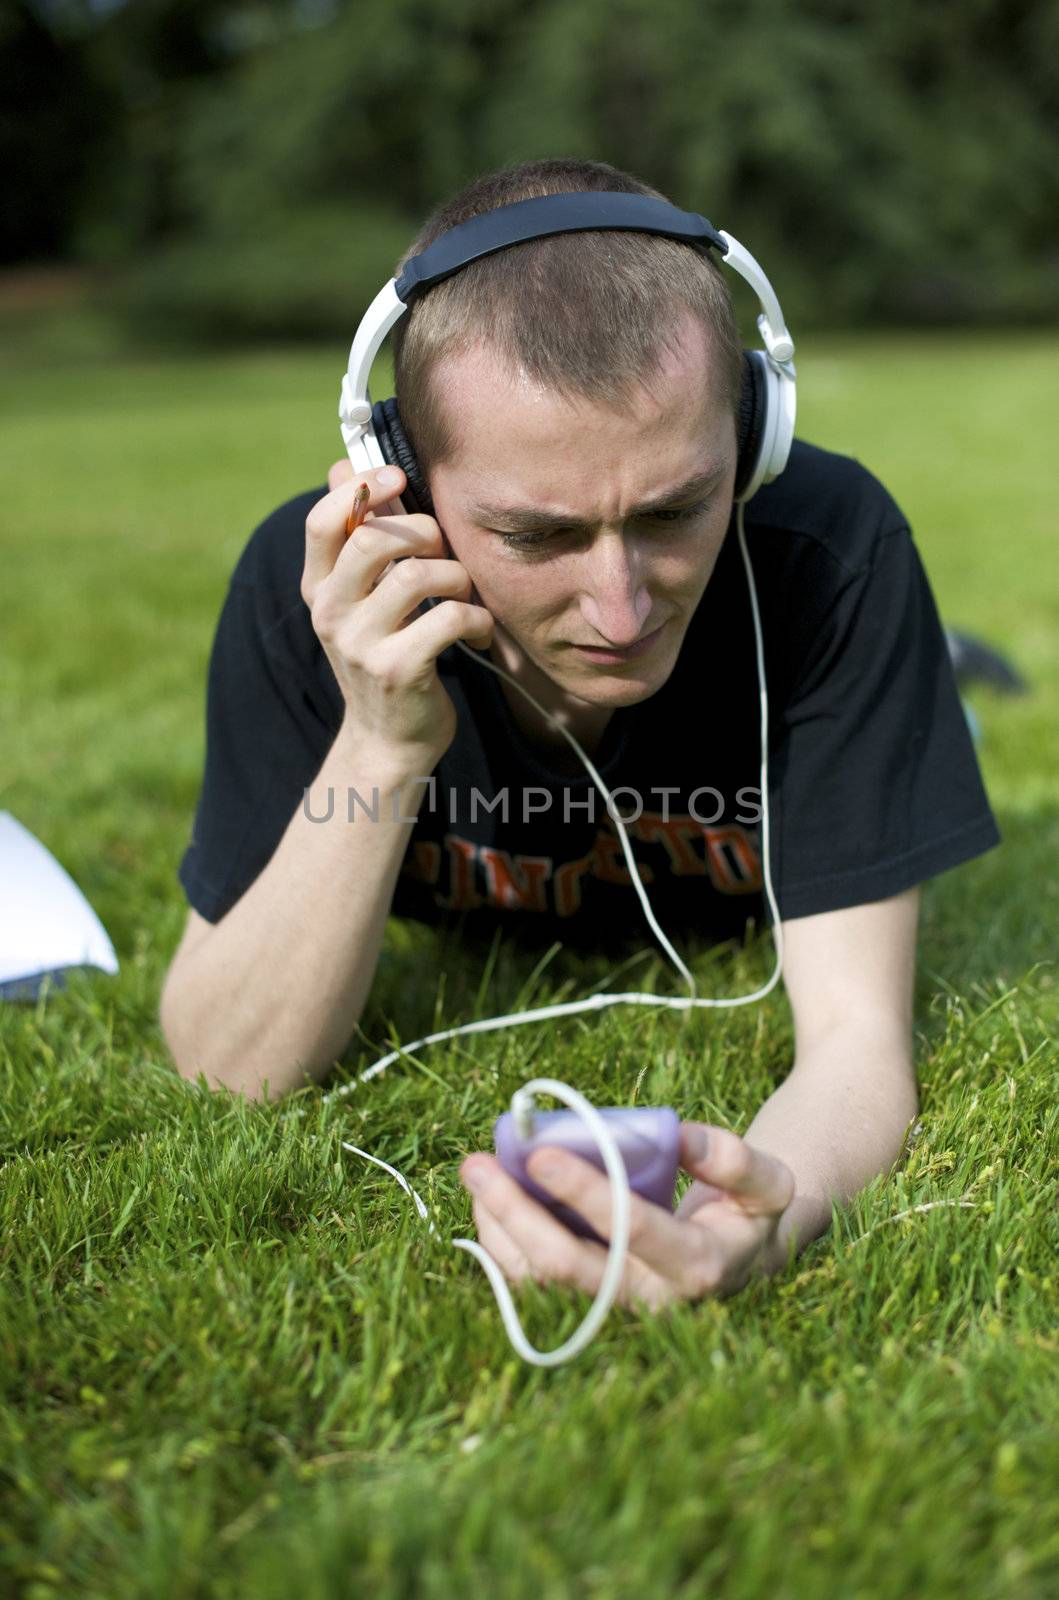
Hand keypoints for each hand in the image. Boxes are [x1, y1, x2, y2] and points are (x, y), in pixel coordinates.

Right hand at [303, 462, 493, 767]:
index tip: (399, 479)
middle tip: (443, 552)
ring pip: (417, 575)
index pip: (321, 521)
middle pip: (373, 542)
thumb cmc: (386, 654)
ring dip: (457, 576)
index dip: (362, 489)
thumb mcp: (360, 599)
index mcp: (318, 587)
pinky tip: (478, 632)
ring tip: (464, 594)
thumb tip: (346, 466)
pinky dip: (477, 619)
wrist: (388, 741)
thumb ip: (357, 539)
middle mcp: (330, 613)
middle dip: (424, 532)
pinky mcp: (399, 670)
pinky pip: (450, 618)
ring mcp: (361, 645)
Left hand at [459, 1122, 795, 1309]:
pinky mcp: (585, 1305)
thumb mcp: (765, 1182)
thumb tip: (679, 1136)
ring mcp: (612, 1308)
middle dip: (516, 1212)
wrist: (739, 1259)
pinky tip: (486, 1199)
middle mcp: (649, 1299)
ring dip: (498, 1225)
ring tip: (474, 1172)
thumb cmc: (747, 1211)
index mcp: (697, 1266)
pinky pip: (531, 1281)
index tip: (541, 1154)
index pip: (631, 1229)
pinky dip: (500, 1240)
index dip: (584, 1191)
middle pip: (567, 1267)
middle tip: (479, 1162)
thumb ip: (730, 1158)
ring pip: (538, 1279)